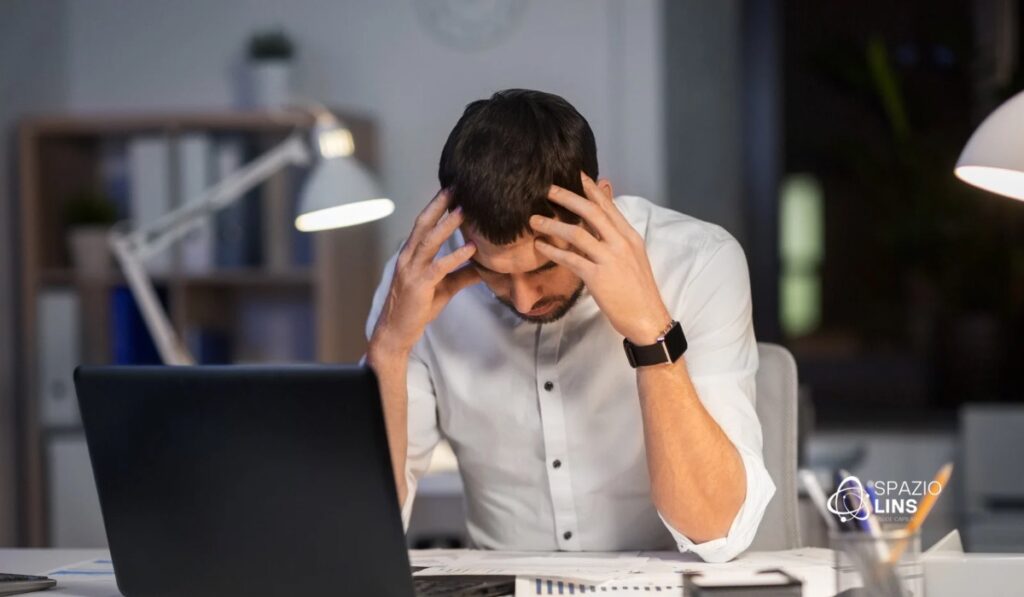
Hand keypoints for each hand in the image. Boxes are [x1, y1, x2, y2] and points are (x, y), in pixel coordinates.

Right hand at [370, 190, 479, 355]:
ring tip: (465, 209)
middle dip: (439, 204)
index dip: (437, 206)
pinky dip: (455, 256)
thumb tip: (485, 267)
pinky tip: (471, 248)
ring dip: (447, 224)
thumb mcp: (444, 288)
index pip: (424, 224)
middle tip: (456, 186)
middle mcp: (408, 257)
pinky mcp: (419, 285)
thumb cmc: (417, 308)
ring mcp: (412, 270)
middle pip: (424, 224)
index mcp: (411, 254)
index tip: (452, 189)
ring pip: (430, 241)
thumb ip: (462, 275)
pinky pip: (439, 267)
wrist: (396, 331)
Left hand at [529, 173, 670, 344]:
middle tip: (548, 189)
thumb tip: (603, 221)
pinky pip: (570, 259)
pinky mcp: (598, 277)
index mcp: (630, 236)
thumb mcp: (633, 257)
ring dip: (553, 225)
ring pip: (577, 234)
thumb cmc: (638, 290)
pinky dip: (553, 251)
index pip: (608, 206)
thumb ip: (617, 237)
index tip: (575, 174)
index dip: (591, 189)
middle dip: (568, 198)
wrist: (647, 317)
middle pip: (592, 212)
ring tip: (534, 220)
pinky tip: (540, 246)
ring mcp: (610, 259)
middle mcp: (621, 243)